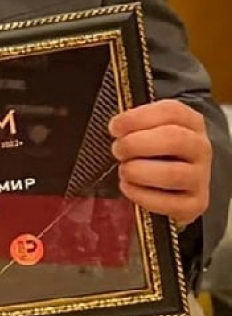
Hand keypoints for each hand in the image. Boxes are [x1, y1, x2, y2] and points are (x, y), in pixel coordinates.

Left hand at [109, 99, 211, 225]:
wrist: (178, 180)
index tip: (114, 128)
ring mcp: (201, 177)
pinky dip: (141, 195)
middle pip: (173, 139)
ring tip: (124, 170)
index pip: (171, 112)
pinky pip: (169, 203)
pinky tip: (128, 187)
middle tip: (118, 150)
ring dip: (138, 171)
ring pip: (172, 174)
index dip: (137, 118)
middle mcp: (200, 147)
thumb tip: (116, 128)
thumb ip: (135, 123)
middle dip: (135, 144)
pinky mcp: (196, 203)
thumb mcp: (148, 128)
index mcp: (190, 122)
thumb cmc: (155, 149)